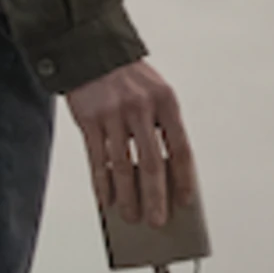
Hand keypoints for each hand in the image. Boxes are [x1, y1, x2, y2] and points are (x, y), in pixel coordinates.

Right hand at [64, 59, 193, 229]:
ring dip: (127, 196)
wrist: (90, 51)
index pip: (180, 147)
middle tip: (158, 221)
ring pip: (122, 166)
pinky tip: (106, 199)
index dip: (184, 178)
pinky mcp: (88, 120)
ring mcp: (112, 114)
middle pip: (151, 162)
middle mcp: (140, 107)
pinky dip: (102, 183)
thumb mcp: (155, 93)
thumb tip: (166, 175)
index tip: (185, 201)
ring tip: (131, 216)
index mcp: (165, 101)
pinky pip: (97, 159)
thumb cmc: (129, 80)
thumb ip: (162, 127)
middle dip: (155, 197)